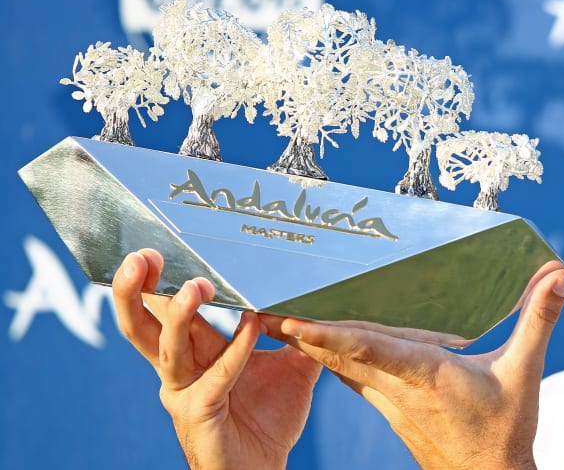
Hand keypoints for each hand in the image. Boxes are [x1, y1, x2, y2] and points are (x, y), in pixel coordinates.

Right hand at [111, 249, 322, 469]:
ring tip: (194, 287)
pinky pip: (216, 377)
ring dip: (180, 315)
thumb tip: (324, 298)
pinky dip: (234, 350)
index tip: (158, 244)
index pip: (165, 308)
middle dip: (138, 290)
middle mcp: (180, 369)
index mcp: (194, 351)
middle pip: (143, 325)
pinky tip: (251, 324)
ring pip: (168, 349)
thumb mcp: (292, 366)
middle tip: (144, 256)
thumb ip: (301, 331)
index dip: (157, 280)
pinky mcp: (200, 413)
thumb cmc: (268, 419)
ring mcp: (184, 392)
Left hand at [270, 261, 563, 469]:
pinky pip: (348, 376)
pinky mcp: (388, 404)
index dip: (331, 336)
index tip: (295, 323)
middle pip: (340, 353)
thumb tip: (560, 274)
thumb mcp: (526, 373)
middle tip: (264, 304)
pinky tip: (312, 340)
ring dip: (308, 341)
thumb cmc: (506, 430)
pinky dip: (326, 355)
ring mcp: (388, 399)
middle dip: (302, 330)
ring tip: (277, 315)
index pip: (371, 350)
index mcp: (427, 375)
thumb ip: (540, 319)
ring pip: (338, 365)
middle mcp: (398, 386)